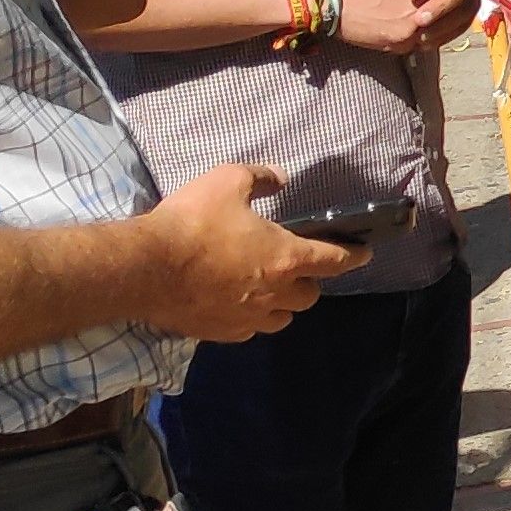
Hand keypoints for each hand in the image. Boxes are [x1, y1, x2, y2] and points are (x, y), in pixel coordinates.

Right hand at [137, 164, 363, 339]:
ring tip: (269, 289)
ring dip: (283, 305)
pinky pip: (249, 330)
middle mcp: (274, 293)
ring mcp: (248, 318)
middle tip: (296, 267)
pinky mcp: (221, 333)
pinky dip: (251, 319)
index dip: (352, 256)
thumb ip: (259, 177)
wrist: (145, 268)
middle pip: (309, 296)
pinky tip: (237, 305)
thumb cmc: (192, 222)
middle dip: (309, 282)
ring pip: (282, 319)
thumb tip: (279, 177)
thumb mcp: (227, 181)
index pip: (333, 260)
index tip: (364, 254)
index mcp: (285, 257)